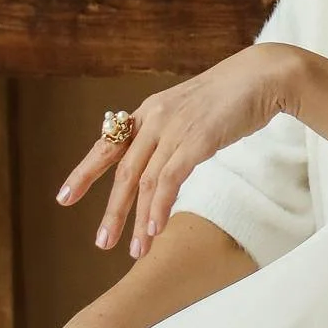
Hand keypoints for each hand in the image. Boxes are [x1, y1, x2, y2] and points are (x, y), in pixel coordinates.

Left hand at [57, 46, 302, 255]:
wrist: (263, 76)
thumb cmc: (232, 97)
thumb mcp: (190, 111)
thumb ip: (171, 132)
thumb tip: (162, 160)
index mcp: (149, 111)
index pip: (108, 144)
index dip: (85, 172)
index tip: (64, 197)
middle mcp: (155, 118)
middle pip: (123, 170)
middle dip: (111, 210)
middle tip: (101, 242)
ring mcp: (174, 128)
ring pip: (145, 181)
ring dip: (138, 219)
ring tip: (134, 250)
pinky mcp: (197, 139)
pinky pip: (170, 179)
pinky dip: (159, 207)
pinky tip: (155, 229)